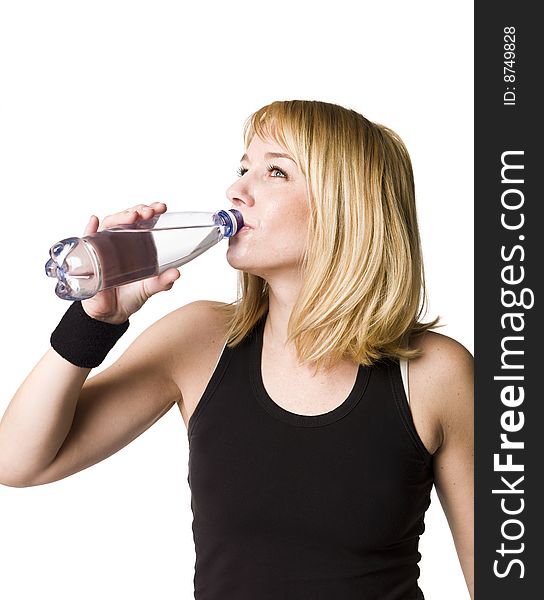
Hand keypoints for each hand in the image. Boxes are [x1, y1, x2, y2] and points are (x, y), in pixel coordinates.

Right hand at [81, 202, 180, 323]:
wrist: (112, 314)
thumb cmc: (131, 296)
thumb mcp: (149, 288)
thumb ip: (162, 282)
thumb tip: (176, 273)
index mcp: (136, 244)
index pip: (142, 221)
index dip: (150, 211)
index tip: (161, 208)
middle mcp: (120, 241)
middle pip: (126, 218)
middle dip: (138, 211)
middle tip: (148, 212)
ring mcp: (104, 247)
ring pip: (109, 225)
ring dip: (120, 217)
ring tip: (132, 215)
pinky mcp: (89, 257)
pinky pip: (87, 240)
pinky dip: (90, 229)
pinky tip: (94, 222)